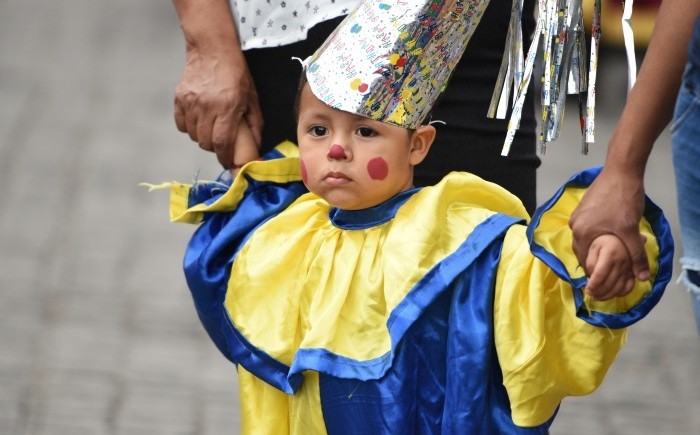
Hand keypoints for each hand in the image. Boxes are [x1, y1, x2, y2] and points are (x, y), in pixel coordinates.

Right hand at [174, 47, 262, 168]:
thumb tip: (256, 146)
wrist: (212, 49)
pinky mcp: (179, 98)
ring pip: (193, 135)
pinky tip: (198, 122)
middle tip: (221, 144)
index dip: (225, 158)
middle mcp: (207, 107)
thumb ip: (255, 123)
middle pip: (206, 142)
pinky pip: (181, 124)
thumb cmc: (236, 72)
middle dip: (215, 148)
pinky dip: (189, 128)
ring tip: (211, 131)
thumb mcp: (252, 98)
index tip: (228, 163)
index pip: (222, 143)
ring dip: (202, 138)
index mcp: (227, 107)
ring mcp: (191, 103)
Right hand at [570, 166, 649, 280]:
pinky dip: (593, 235)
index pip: (584, 261)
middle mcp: (575, 225)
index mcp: (582, 233)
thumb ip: (635, 255)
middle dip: (592, 260)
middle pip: (581, 250)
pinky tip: (606, 235)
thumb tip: (642, 277)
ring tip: (607, 253)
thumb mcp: (631, 230)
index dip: (594, 271)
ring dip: (593, 247)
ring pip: (583, 238)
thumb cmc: (623, 200)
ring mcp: (577, 215)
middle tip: (607, 268)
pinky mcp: (583, 207)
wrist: (621, 171)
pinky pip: (585, 227)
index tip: (605, 279)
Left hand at [584, 234, 635, 300]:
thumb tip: (591, 278)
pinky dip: (619, 293)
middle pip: (610, 283)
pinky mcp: (634, 272)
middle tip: (590, 295)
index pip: (600, 274)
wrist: (621, 236)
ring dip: (607, 296)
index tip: (587, 290)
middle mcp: (623, 262)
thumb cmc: (603, 241)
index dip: (593, 285)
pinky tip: (610, 294)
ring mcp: (630, 268)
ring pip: (619, 288)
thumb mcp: (593, 248)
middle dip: (598, 292)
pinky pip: (629, 287)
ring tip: (597, 297)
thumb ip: (590, 262)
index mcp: (611, 254)